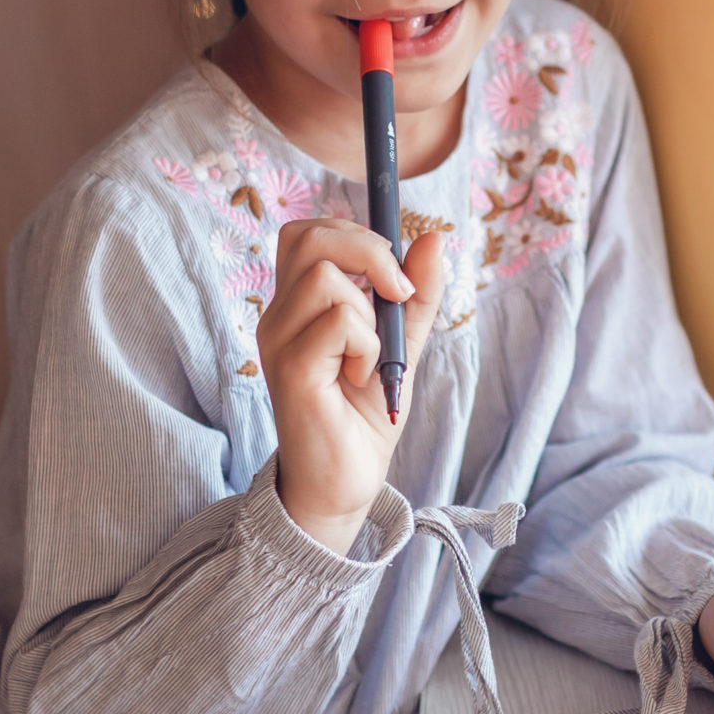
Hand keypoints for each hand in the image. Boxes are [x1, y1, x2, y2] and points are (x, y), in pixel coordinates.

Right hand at [258, 218, 446, 550]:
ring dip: (369, 313)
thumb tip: (435, 237)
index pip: (308, 232)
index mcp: (298, 304)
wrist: (346, 481)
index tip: (393, 277)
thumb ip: (416, 293)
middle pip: (308, 235)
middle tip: (397, 296)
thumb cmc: (365, 415)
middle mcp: (279, 315)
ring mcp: (278, 340)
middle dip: (369, 251)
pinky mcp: (290, 368)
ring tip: (369, 357)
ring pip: (325, 277)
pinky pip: (340, 323)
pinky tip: (361, 378)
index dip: (356, 235)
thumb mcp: (401, 343)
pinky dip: (367, 346)